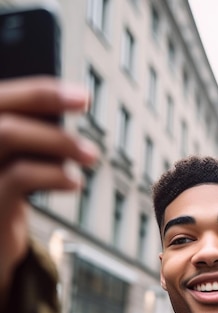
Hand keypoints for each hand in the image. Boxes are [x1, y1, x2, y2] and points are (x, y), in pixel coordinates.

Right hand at [0, 77, 97, 306]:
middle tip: (85, 102)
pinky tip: (74, 182)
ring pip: (8, 134)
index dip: (40, 90)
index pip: (1, 96)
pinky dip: (53, 174)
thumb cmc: (6, 199)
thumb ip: (29, 137)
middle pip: (2, 109)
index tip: (81, 96)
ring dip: (56, 139)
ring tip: (90, 153)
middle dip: (45, 98)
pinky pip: (20, 176)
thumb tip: (66, 107)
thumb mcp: (16, 163)